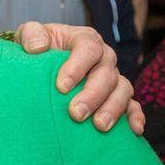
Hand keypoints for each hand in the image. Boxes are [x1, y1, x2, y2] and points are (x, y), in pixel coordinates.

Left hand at [15, 22, 143, 134]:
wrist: (42, 65)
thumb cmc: (37, 49)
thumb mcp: (29, 35)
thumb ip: (30, 34)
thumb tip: (37, 47)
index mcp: (85, 40)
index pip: (88, 48)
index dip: (77, 67)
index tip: (61, 87)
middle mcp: (104, 58)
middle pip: (106, 73)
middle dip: (92, 94)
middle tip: (75, 113)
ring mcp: (113, 78)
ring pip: (123, 89)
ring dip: (113, 108)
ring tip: (99, 126)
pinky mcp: (118, 97)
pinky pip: (133, 105)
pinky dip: (135, 116)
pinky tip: (134, 130)